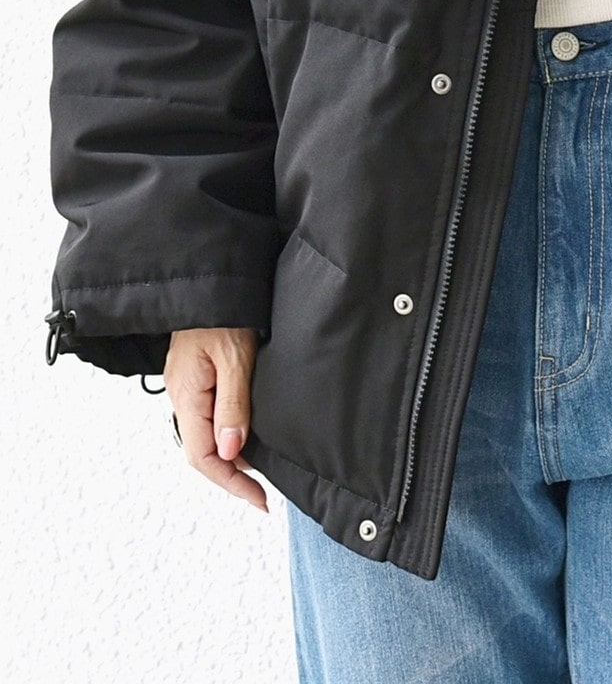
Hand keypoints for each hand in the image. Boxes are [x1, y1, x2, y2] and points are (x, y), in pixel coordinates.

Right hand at [163, 327, 267, 512]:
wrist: (212, 278)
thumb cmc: (224, 311)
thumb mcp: (235, 357)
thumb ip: (233, 404)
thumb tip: (233, 452)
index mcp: (186, 395)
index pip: (202, 457)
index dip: (231, 483)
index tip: (260, 500)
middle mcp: (181, 396)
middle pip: (202, 452)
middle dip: (231, 476)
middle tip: (263, 493)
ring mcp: (187, 388)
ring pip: (204, 437)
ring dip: (230, 458)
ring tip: (258, 473)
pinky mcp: (196, 378)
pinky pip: (208, 418)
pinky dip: (227, 435)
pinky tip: (245, 438)